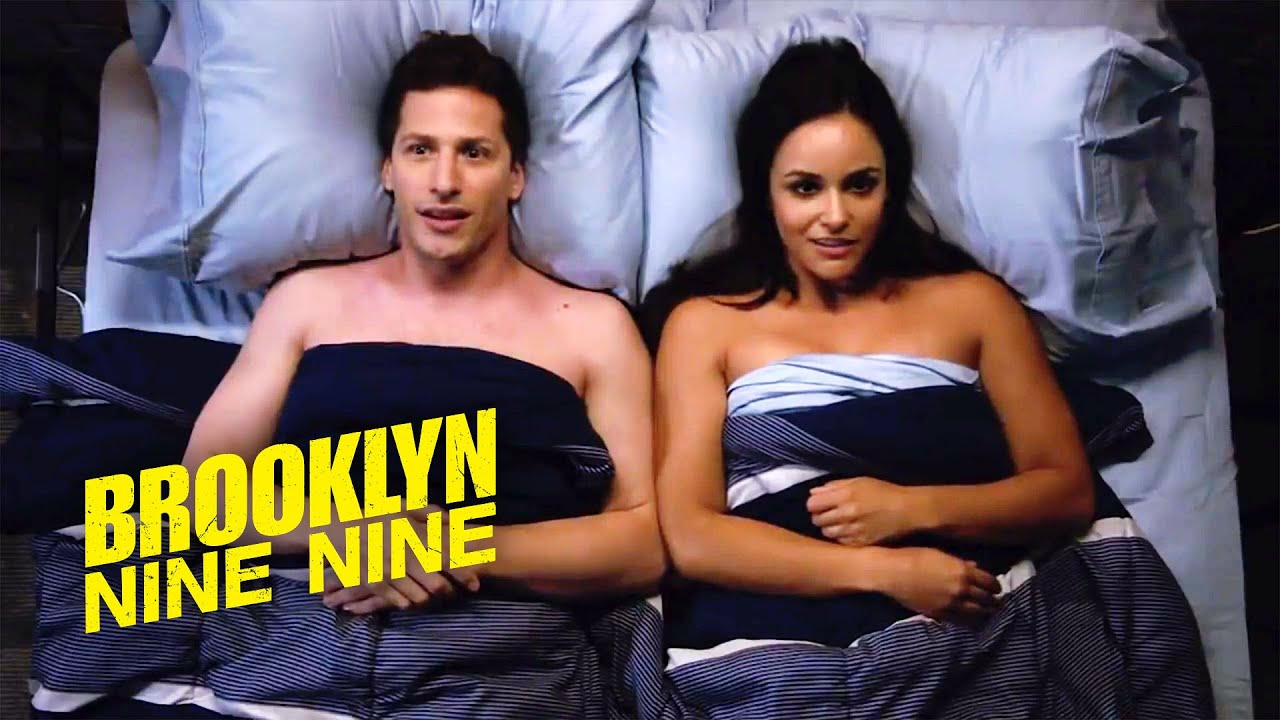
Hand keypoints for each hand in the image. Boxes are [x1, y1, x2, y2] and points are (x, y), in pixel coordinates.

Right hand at [320, 506, 480, 613]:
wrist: (337, 527)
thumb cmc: (374, 514)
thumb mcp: (403, 504)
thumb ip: (430, 512)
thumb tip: (453, 522)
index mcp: (415, 535)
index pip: (447, 559)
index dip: (465, 574)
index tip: (475, 583)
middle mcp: (404, 556)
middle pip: (437, 584)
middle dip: (450, 593)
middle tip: (455, 594)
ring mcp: (389, 572)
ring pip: (419, 597)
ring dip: (430, 601)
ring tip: (435, 599)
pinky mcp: (374, 584)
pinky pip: (399, 602)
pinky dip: (409, 603)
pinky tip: (412, 600)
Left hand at [807, 477, 924, 545]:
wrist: (908, 510)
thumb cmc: (884, 491)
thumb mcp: (859, 481)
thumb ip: (834, 486)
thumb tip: (813, 492)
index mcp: (845, 495)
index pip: (812, 504)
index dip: (814, 504)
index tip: (820, 504)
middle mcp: (847, 514)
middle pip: (817, 520)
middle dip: (820, 516)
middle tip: (830, 514)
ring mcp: (853, 530)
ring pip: (827, 533)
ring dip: (830, 528)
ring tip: (841, 523)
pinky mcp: (861, 543)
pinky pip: (840, 542)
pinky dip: (841, 537)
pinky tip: (850, 530)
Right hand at [881, 547, 1000, 624]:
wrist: (892, 573)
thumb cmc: (914, 557)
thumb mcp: (940, 555)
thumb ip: (961, 563)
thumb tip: (975, 568)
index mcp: (963, 572)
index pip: (991, 583)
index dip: (995, 586)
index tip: (996, 587)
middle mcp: (961, 590)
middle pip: (988, 600)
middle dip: (993, 601)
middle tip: (995, 601)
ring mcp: (951, 605)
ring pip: (978, 614)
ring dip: (984, 612)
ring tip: (986, 612)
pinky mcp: (940, 615)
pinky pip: (962, 621)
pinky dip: (970, 620)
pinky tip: (970, 618)